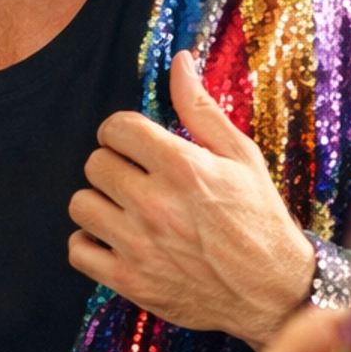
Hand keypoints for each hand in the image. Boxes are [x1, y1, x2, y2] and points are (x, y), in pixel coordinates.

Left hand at [68, 50, 315, 349]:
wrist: (272, 290)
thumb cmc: (260, 219)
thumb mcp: (241, 156)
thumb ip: (201, 108)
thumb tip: (179, 61)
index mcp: (182, 167)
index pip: (116, 128)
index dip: (124, 132)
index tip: (136, 145)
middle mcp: (155, 203)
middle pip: (95, 164)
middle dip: (114, 164)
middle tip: (137, 178)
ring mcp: (139, 244)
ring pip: (80, 203)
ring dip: (99, 201)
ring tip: (124, 208)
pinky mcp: (130, 280)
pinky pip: (77, 250)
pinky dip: (89, 243)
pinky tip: (114, 238)